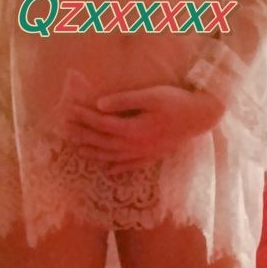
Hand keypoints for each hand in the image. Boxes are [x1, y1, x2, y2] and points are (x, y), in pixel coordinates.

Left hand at [63, 83, 225, 173]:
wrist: (201, 117)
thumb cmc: (177, 102)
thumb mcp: (151, 96)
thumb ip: (124, 101)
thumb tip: (100, 104)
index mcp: (134, 129)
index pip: (101, 124)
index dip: (84, 118)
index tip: (68, 111)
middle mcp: (136, 145)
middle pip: (103, 142)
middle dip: (82, 135)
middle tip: (65, 130)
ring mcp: (145, 153)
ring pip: (114, 156)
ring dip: (94, 153)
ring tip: (78, 150)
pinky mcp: (153, 156)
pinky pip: (132, 166)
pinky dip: (118, 168)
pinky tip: (110, 171)